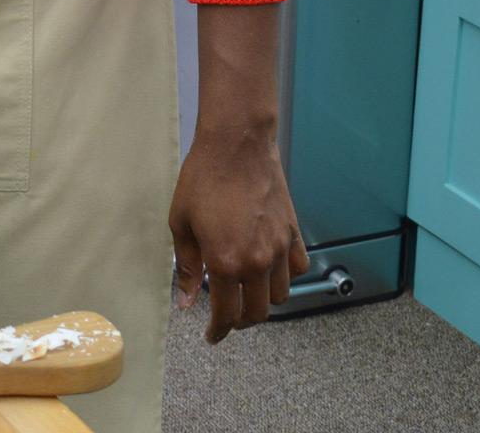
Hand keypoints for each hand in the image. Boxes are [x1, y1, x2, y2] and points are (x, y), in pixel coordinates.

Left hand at [168, 124, 307, 342]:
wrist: (237, 145)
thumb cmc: (204, 178)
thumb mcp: (181, 223)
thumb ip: (187, 266)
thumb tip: (187, 300)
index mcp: (225, 261)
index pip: (227, 314)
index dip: (218, 330)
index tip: (212, 335)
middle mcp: (257, 261)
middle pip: (257, 312)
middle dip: (240, 321)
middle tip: (226, 317)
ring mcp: (279, 248)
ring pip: (280, 294)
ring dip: (262, 300)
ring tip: (245, 290)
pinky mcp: (292, 232)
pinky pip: (297, 268)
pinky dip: (285, 275)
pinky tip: (269, 267)